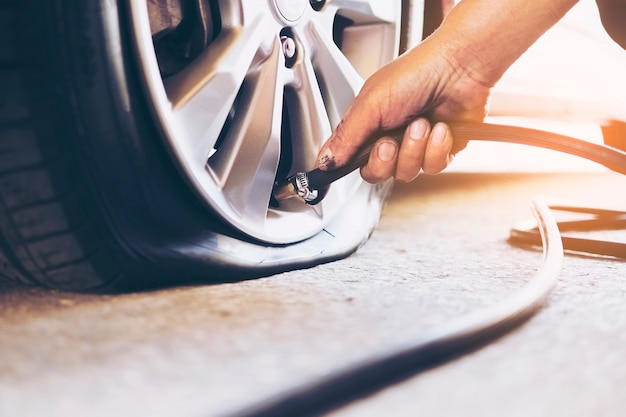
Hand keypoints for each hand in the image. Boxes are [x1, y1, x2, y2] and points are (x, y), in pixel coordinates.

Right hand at [316, 35, 491, 183]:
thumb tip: (324, 160)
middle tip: (391, 140)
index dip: (348, 166)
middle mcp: (390, 136)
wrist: (461, 68)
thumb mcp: (370, 104)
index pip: (350, 158)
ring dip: (414, 149)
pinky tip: (440, 128)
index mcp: (368, 124)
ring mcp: (415, 145)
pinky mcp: (440, 150)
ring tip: (422, 124)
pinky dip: (437, 148)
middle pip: (377, 173)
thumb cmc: (417, 73)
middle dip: (386, 159)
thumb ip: (346, 136)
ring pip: (407, 172)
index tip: (346, 165)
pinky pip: (433, 167)